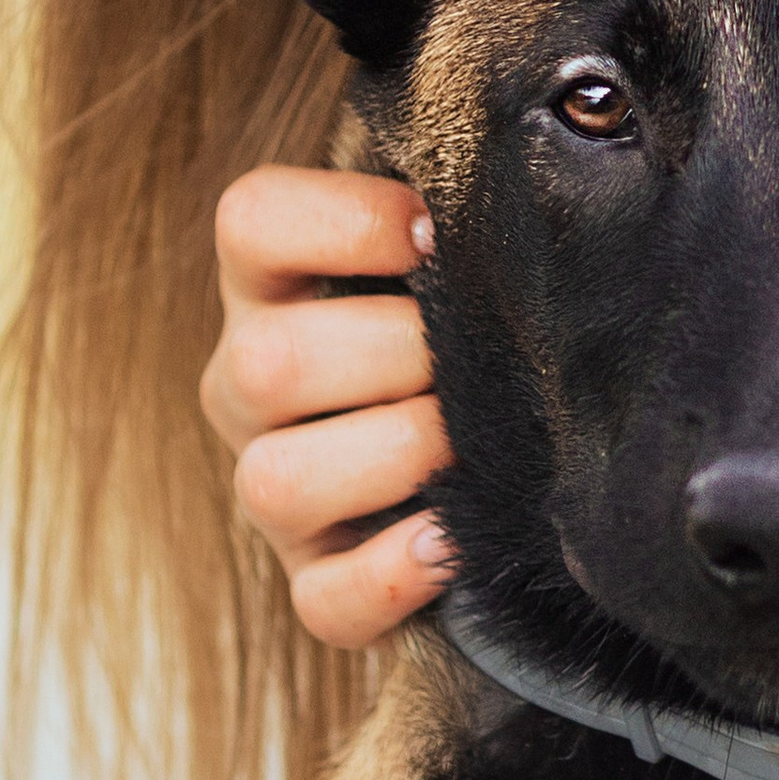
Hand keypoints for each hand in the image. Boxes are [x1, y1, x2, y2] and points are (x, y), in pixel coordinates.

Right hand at [202, 167, 456, 650]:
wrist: (492, 457)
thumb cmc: (471, 326)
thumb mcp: (451, 257)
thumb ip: (459, 213)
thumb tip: (529, 179)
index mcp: (272, 283)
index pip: (251, 221)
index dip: (345, 221)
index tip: (437, 234)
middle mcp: (249, 383)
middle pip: (268, 361)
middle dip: (397, 356)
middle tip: (477, 356)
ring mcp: (272, 490)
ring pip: (277, 482)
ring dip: (396, 456)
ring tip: (469, 440)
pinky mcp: (314, 581)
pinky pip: (324, 600)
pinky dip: (392, 577)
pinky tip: (452, 540)